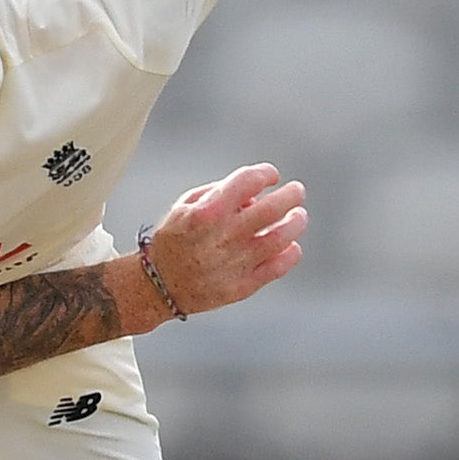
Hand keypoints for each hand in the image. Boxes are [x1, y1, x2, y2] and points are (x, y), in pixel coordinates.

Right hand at [141, 165, 306, 317]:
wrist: (160, 285)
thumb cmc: (174, 240)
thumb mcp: (185, 206)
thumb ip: (218, 192)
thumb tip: (253, 194)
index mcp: (208, 212)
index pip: (249, 181)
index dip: (266, 173)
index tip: (271, 176)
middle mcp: (224, 236)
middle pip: (273, 208)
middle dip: (291, 195)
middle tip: (297, 191)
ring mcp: (235, 262)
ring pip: (281, 237)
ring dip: (296, 222)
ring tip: (298, 216)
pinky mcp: (242, 286)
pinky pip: (278, 267)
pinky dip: (291, 253)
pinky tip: (291, 245)